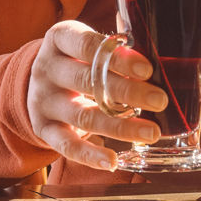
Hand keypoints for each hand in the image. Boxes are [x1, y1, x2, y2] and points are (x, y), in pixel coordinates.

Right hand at [24, 20, 167, 169]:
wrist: (35, 81)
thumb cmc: (80, 58)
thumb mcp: (91, 45)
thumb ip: (120, 48)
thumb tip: (165, 59)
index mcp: (60, 39)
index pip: (88, 46)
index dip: (118, 58)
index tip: (147, 70)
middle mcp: (47, 69)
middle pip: (87, 81)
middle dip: (127, 92)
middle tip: (160, 100)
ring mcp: (42, 101)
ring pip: (82, 116)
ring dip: (119, 127)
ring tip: (152, 133)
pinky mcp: (43, 129)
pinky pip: (66, 145)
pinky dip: (90, 155)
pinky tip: (113, 161)